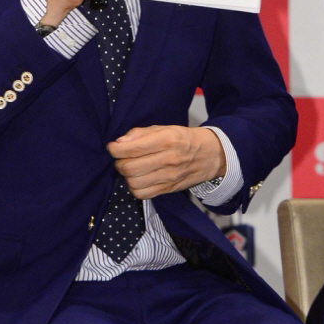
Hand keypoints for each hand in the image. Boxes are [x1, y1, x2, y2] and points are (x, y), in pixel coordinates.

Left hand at [107, 125, 225, 199]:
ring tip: (130, 168)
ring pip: (134, 183)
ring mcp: (169, 177)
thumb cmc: (183, 138)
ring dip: (126, 176)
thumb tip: (119, 142)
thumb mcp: (164, 128)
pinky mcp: (169, 189)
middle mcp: (168, 160)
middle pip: (130, 168)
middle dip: (119, 162)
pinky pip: (142, 195)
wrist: (210, 155)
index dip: (115, 149)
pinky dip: (134, 187)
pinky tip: (138, 178)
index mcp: (167, 140)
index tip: (113, 147)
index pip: (132, 149)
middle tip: (121, 158)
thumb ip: (140, 133)